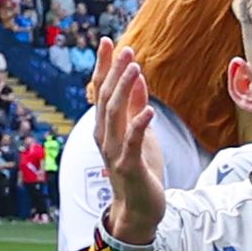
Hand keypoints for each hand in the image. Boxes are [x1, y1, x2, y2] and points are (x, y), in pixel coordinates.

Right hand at [88, 47, 166, 246]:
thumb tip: (137, 78)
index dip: (105, 66)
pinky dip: (139, 125)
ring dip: (124, 90)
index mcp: (106, 127)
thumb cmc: (139, 171)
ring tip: (135, 69)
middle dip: (115, 72)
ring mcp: (115, 151)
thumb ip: (135, 107)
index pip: (102, 90)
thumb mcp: (139, 133)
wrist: (138, 209)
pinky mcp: (129, 166)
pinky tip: (149, 109)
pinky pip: (132, 142)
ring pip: (115, 115)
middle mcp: (105, 136)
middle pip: (106, 98)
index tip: (109, 42)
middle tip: (125, 49)